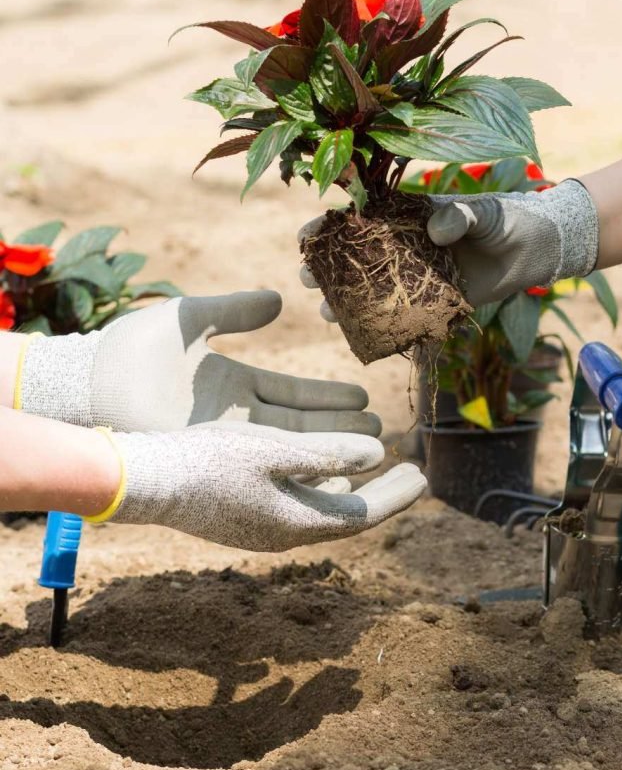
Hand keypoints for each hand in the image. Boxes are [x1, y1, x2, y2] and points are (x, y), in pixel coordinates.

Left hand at [17, 290, 379, 435]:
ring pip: (289, 447)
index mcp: (233, 383)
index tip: (364, 395)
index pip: (293, 392)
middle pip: (301, 424)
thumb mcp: (192, 318)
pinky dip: (299, 466)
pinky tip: (332, 470)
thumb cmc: (132, 349)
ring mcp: (226, 440)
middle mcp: (236, 416)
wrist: (91, 383)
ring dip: (330, 448)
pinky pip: (266, 464)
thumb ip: (235, 308)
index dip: (329, 395)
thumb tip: (280, 299)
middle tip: (382, 429)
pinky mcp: (214, 457)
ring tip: (371, 449)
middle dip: (341, 427)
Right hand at [97, 422, 426, 550]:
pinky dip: (323, 485)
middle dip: (383, 494)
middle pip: (347, 515)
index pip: (362, 515)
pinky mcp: (245, 514)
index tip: (424, 475)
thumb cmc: (208, 462)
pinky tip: (325, 468)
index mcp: (297, 523)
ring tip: (376, 468)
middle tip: (413, 472)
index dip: (396, 496)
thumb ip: (327, 453)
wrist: (148, 482)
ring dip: (353, 487)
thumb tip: (378, 455)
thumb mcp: (273, 450)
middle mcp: (285, 532)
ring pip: (323, 509)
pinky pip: (299, 504)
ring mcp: (263, 526)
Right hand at [298, 180, 598, 311]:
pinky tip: (367, 338)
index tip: (308, 237)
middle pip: (355, 261)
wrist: (535, 251)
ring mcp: (416, 280)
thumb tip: (437, 230)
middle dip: (327, 271)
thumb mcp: (484, 212)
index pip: (358, 221)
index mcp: (406, 219)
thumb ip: (460, 215)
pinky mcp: (434, 306)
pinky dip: (387, 329)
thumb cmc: (506, 219)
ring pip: (373, 294)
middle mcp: (404, 250)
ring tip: (330, 313)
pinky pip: (405, 320)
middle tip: (311, 280)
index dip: (329, 229)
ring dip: (348, 304)